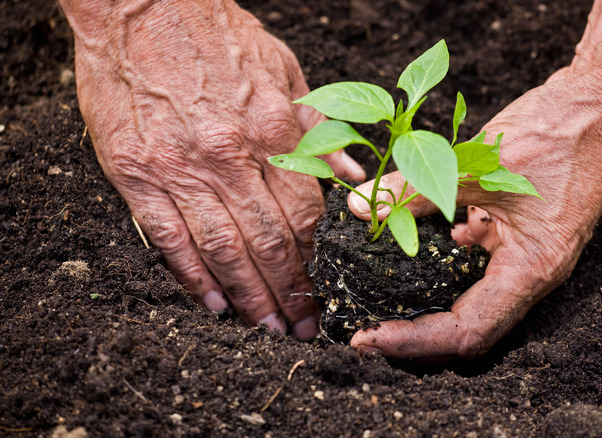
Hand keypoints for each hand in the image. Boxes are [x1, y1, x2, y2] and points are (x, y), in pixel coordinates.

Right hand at [65, 1, 363, 338]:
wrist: (143, 6)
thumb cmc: (220, 36)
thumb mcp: (285, 71)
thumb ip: (319, 130)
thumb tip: (354, 177)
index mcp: (270, 130)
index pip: (303, 214)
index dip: (315, 261)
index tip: (323, 289)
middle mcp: (227, 156)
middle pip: (267, 242)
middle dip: (288, 293)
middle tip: (300, 328)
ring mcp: (180, 168)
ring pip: (222, 249)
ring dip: (248, 296)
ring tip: (265, 328)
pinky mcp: (137, 173)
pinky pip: (169, 237)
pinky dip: (192, 275)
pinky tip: (214, 303)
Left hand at [347, 70, 601, 359]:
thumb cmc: (559, 133)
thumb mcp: (478, 163)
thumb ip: (417, 189)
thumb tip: (362, 209)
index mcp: (530, 270)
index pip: (467, 332)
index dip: (415, 341)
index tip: (369, 337)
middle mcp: (532, 273)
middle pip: (469, 326)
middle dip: (416, 331)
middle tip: (367, 329)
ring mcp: (527, 254)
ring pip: (472, 296)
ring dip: (430, 300)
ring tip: (384, 299)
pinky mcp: (521, 233)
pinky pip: (483, 262)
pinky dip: (452, 258)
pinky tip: (436, 237)